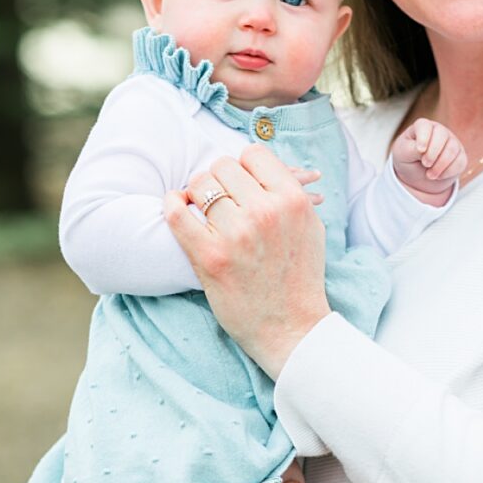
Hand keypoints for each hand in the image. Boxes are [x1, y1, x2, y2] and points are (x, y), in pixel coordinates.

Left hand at [166, 144, 329, 376]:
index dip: (244, 165)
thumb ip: (294, 194)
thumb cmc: (300, 278)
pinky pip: (177, 212)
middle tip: (220, 196)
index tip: (241, 181)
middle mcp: (265, 213)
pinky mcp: (209, 256)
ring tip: (201, 207)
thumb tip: (269, 167)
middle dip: (219, 178)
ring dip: (196, 193)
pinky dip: (172, 203)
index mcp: (293, 201)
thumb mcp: (310, 229)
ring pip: (199, 185)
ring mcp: (236, 234)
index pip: (254, 155)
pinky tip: (177, 206)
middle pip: (223, 166)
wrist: (290, 327)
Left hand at [392, 118, 465, 198]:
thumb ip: (411, 150)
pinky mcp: (460, 156)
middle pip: (442, 135)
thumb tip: (423, 150)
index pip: (425, 126)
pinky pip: (459, 162)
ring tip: (429, 175)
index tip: (420, 150)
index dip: (424, 137)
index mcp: (422, 127)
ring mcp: (452, 142)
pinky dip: (448, 172)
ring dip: (440, 166)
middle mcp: (439, 131)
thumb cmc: (408, 160)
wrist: (418, 177)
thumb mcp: (403, 155)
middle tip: (425, 164)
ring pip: (452, 150)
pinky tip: (439, 176)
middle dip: (432, 153)